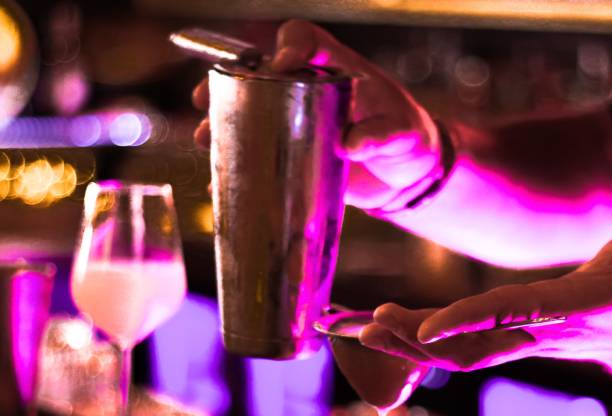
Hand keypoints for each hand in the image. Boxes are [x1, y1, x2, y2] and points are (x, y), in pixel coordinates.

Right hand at [192, 20, 439, 209]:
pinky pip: (256, 154)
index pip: (303, 38)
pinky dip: (235, 167)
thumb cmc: (407, 139)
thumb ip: (380, 135)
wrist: (404, 175)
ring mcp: (294, 121)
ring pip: (247, 111)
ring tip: (204, 140)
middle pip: (256, 72)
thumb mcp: (402, 134)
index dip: (287, 46)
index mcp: (333, 68)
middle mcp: (306, 88)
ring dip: (220, 123)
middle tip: (206, 101)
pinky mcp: (290, 154)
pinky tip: (216, 182)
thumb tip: (349, 145)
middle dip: (226, 83)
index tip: (278, 67)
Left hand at [359, 199, 611, 377]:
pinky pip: (454, 346)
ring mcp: (514, 341)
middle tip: (369, 326)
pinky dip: (416, 340)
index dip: (468, 321)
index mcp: (563, 311)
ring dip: (407, 344)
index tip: (425, 328)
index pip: (508, 315)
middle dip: (417, 341)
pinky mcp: (503, 339)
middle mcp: (532, 333)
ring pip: (454, 352)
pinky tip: (380, 327)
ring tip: (360, 328)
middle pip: (467, 346)